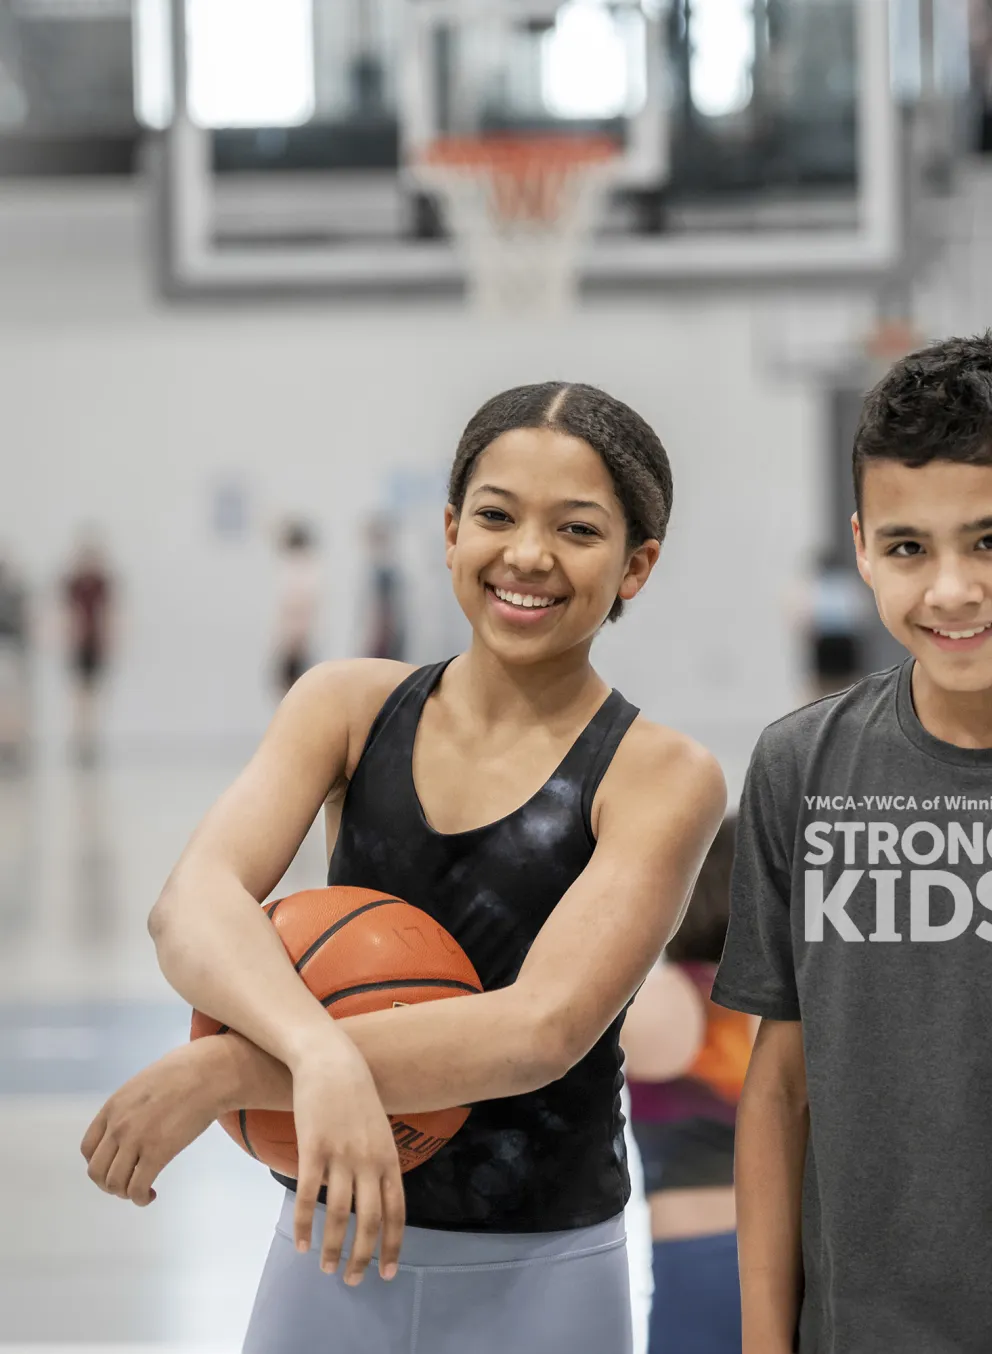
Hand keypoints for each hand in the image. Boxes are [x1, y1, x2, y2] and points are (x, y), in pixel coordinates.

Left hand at [80, 1038, 227, 1204]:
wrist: (207, 1073)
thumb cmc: (182, 1073)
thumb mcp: (143, 1084)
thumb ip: (130, 1106)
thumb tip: (133, 1123)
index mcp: (113, 1107)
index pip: (88, 1148)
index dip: (99, 1163)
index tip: (115, 1166)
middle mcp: (118, 1125)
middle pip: (96, 1171)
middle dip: (109, 1184)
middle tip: (128, 1183)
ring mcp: (136, 1140)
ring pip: (114, 1184)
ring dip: (125, 1193)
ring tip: (141, 1189)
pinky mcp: (157, 1152)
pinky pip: (137, 1188)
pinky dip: (141, 1198)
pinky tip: (151, 1193)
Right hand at [288, 1035, 404, 1285]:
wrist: (330, 1060)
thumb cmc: (355, 1093)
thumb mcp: (379, 1127)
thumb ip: (381, 1160)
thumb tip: (381, 1193)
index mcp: (389, 1157)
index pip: (397, 1211)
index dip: (392, 1245)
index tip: (387, 1273)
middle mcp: (369, 1160)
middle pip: (370, 1220)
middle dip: (363, 1256)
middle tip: (354, 1281)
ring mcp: (341, 1155)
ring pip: (339, 1214)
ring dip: (333, 1247)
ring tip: (327, 1269)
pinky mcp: (313, 1148)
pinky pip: (307, 1195)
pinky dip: (304, 1224)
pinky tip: (302, 1244)